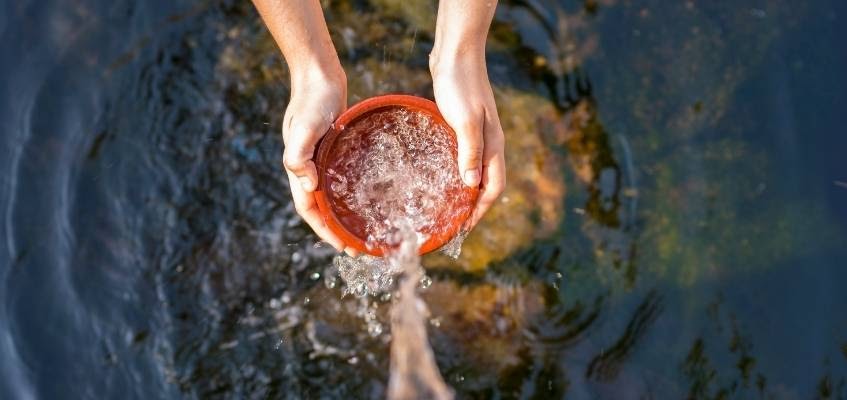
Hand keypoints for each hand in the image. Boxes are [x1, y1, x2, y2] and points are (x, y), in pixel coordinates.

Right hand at [282, 67, 353, 253]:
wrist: (319, 76)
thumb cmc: (312, 101)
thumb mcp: (304, 127)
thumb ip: (299, 155)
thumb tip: (308, 185)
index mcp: (299, 169)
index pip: (309, 209)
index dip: (324, 230)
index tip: (342, 247)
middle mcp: (309, 169)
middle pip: (322, 208)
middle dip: (337, 231)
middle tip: (360, 248)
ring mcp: (322, 160)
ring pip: (332, 196)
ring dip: (345, 216)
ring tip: (365, 230)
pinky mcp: (334, 151)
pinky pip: (342, 179)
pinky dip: (351, 194)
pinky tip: (369, 198)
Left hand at [431, 53, 505, 229]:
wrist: (456, 54)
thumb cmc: (460, 85)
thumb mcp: (465, 120)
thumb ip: (469, 152)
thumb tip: (471, 186)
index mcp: (493, 145)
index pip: (493, 188)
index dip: (480, 210)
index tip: (464, 228)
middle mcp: (489, 143)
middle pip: (486, 184)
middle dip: (473, 207)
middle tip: (453, 225)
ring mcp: (477, 135)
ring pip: (474, 172)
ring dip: (464, 191)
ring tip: (446, 208)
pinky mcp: (463, 126)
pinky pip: (463, 158)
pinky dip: (455, 173)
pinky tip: (439, 176)